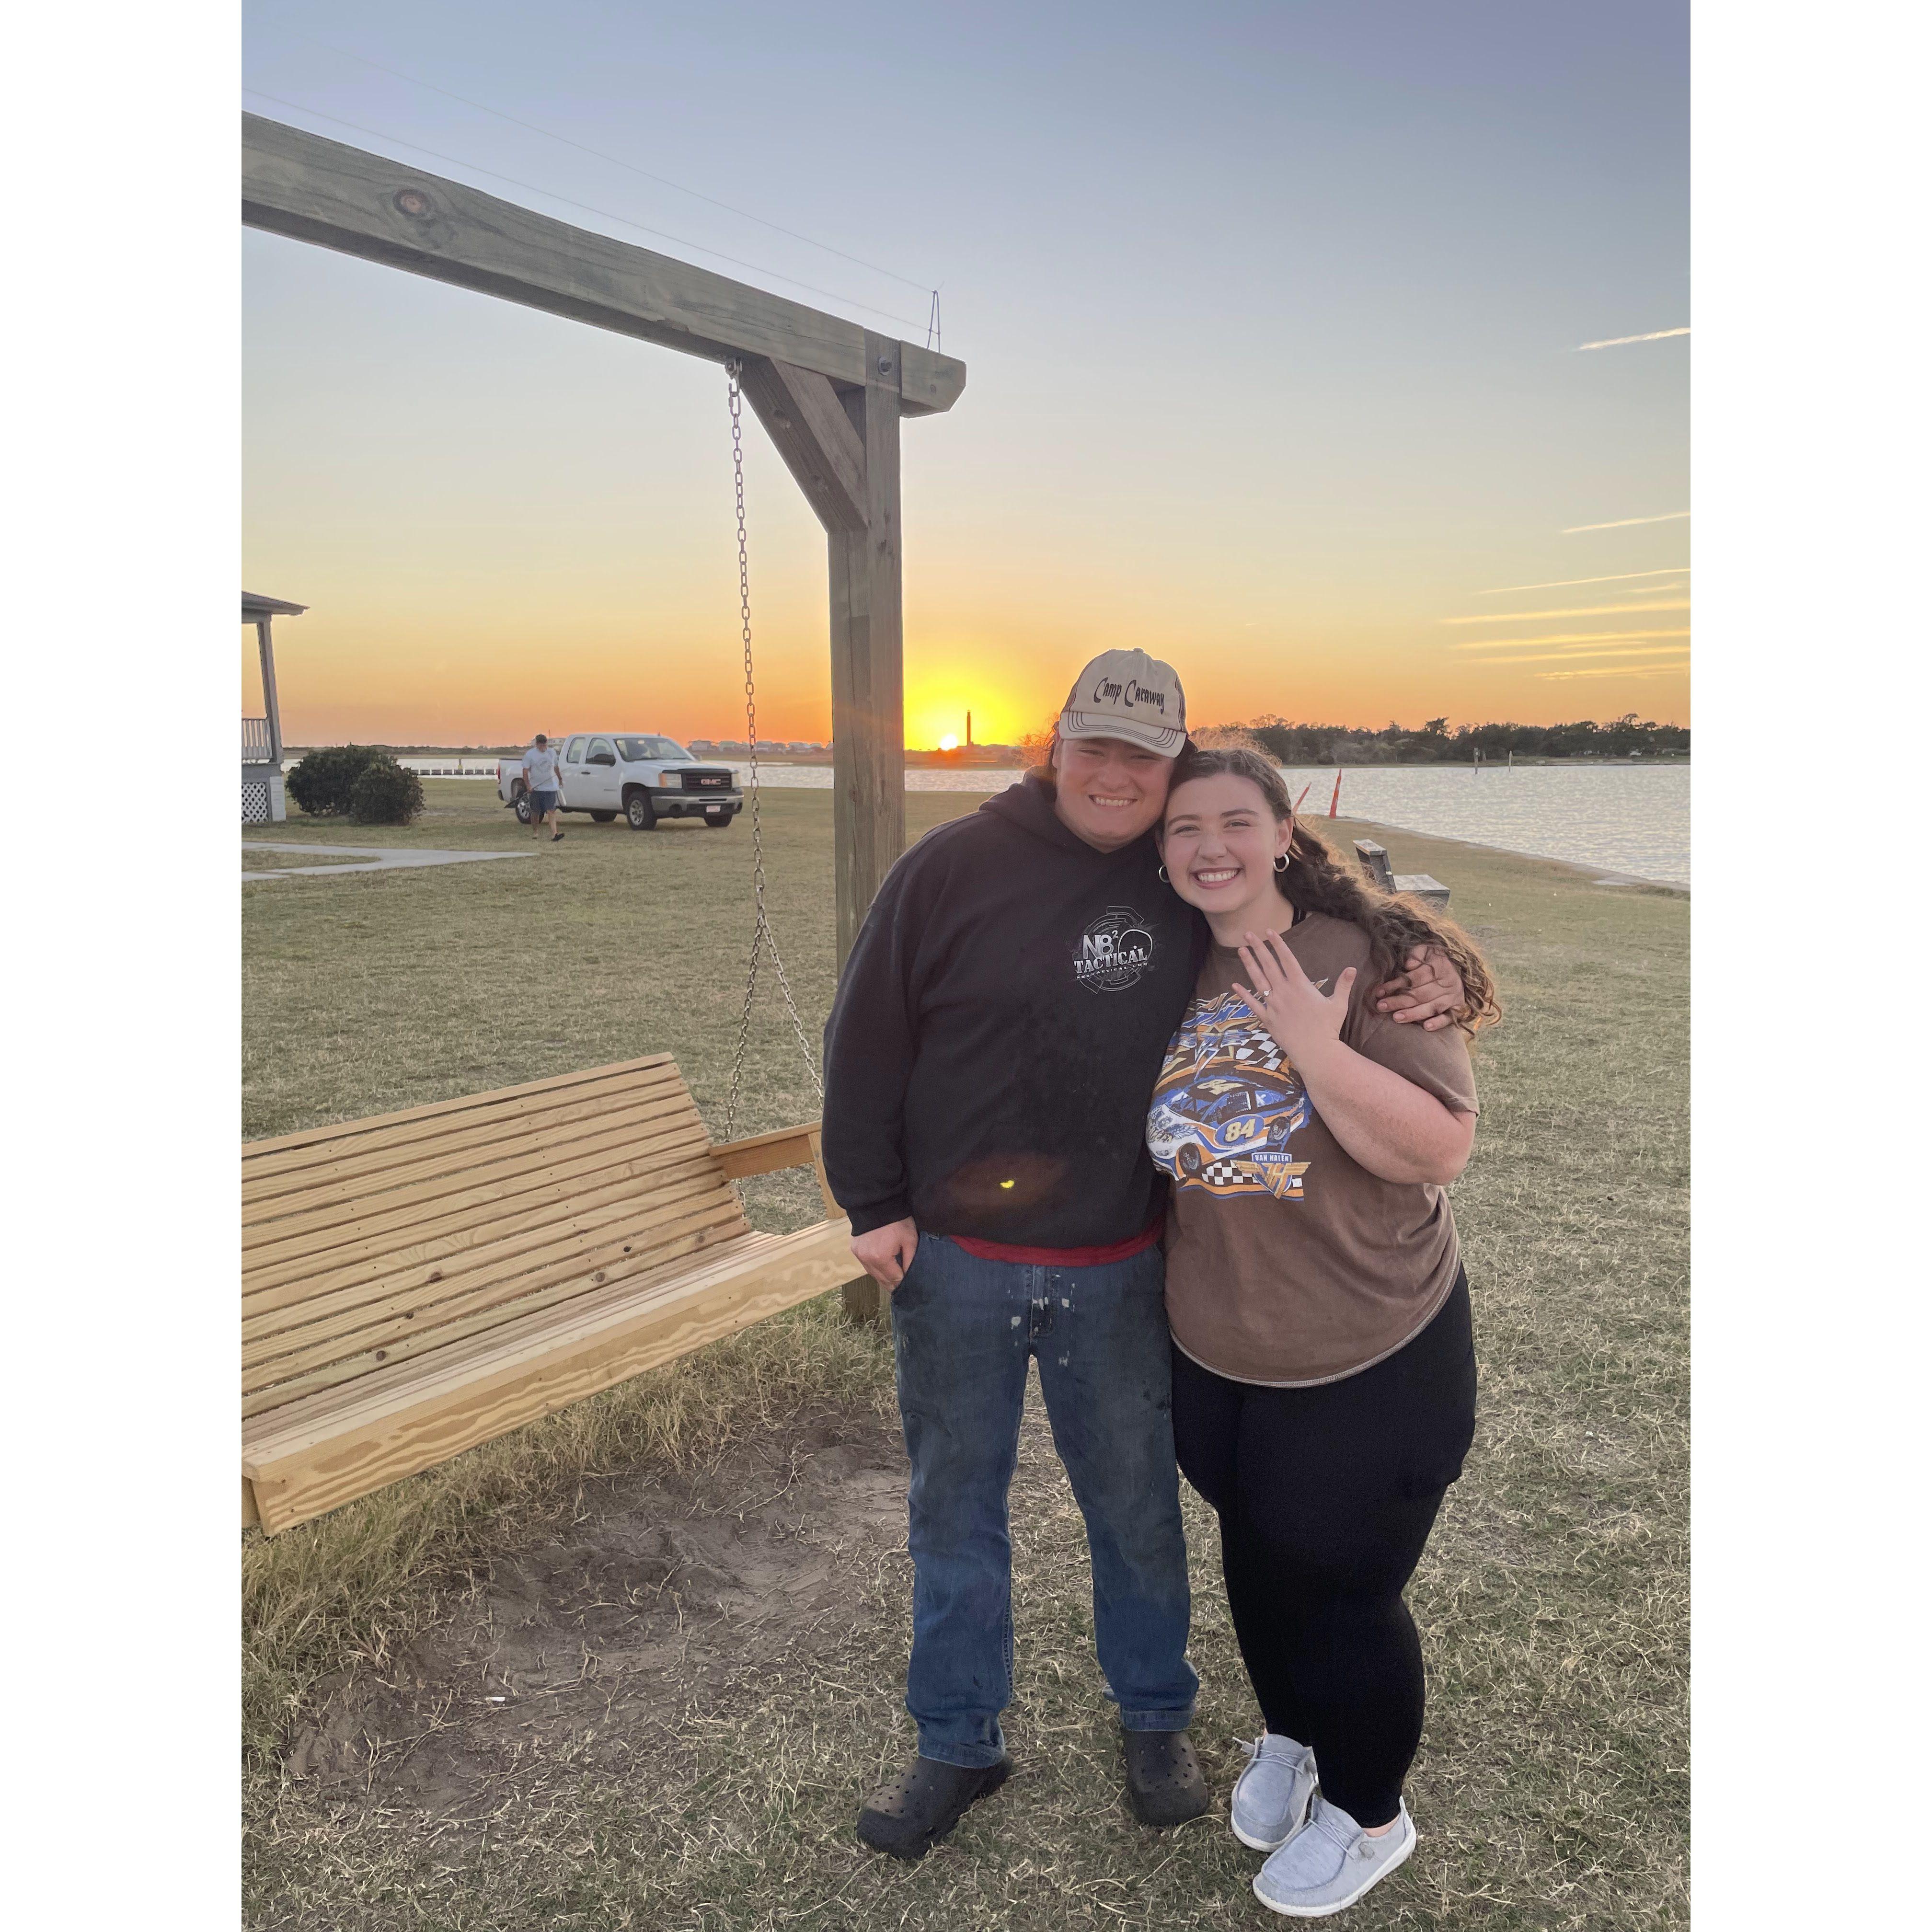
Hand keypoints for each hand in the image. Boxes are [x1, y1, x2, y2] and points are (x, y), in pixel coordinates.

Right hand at [851, 1217, 918, 1290]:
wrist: (877, 1204)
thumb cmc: (896, 1221)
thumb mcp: (910, 1240)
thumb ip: (911, 1261)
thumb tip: (910, 1278)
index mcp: (881, 1258)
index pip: (894, 1279)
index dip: (904, 1283)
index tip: (911, 1285)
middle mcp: (867, 1260)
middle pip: (882, 1280)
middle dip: (893, 1284)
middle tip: (904, 1287)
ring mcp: (859, 1255)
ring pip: (873, 1274)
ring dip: (884, 1277)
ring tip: (894, 1279)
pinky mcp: (855, 1250)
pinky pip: (867, 1265)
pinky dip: (875, 1268)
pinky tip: (883, 1267)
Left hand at [1232, 930, 1355, 1063]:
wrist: (1315, 1051)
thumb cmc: (1328, 1028)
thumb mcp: (1339, 1004)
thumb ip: (1343, 985)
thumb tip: (1352, 968)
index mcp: (1300, 985)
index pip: (1286, 959)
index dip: (1277, 944)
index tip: (1269, 931)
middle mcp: (1284, 992)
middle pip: (1268, 965)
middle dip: (1258, 948)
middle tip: (1248, 934)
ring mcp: (1273, 1005)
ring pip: (1258, 980)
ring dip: (1249, 964)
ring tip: (1241, 950)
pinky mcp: (1267, 1019)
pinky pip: (1253, 1004)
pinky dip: (1243, 994)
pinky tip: (1235, 985)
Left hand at [1375, 943, 1464, 1029]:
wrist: (1461, 967)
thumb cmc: (1436, 959)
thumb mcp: (1427, 949)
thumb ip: (1417, 953)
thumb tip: (1409, 965)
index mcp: (1440, 966)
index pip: (1415, 977)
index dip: (1396, 984)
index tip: (1379, 991)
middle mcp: (1449, 982)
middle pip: (1420, 994)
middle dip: (1399, 1001)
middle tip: (1381, 1007)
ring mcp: (1454, 996)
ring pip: (1432, 1007)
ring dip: (1413, 1013)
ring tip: (1396, 1017)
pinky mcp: (1458, 1008)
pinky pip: (1450, 1017)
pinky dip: (1439, 1023)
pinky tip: (1426, 1027)